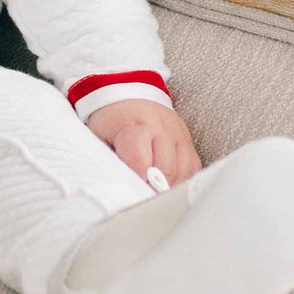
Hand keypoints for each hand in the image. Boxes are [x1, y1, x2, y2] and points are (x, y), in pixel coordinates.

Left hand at [84, 99, 202, 189]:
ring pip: (183, 170)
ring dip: (171, 186)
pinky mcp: (188, 139)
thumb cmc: (110, 120)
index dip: (138, 181)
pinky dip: (183, 180)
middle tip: (146, 200)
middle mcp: (160, 127)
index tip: (134, 195)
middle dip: (155, 189)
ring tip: (157, 195)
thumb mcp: (99, 136)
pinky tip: (171, 186)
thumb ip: (110, 160)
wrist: (126, 94)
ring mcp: (177, 133)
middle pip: (165, 169)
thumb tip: (121, 187)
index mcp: (133, 125)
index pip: (139, 160)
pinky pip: (194, 167)